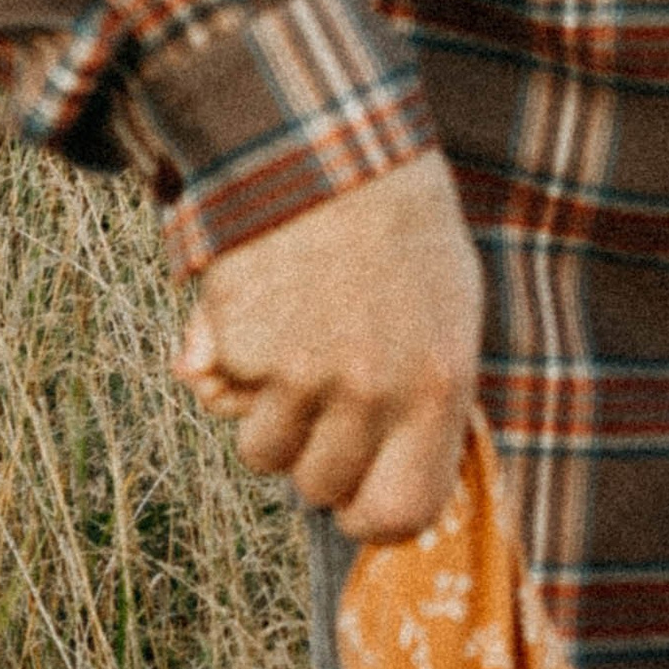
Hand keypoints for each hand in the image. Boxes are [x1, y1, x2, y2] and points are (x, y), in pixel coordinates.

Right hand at [175, 151, 483, 541]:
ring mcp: (303, 376)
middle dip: (315, 455)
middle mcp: (373, 394)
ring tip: (294, 346)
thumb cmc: (402, 233)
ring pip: (264, 454)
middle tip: (323, 396)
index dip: (370, 516)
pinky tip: (259, 315)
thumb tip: (391, 493)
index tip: (357, 496)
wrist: (332, 151)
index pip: (401, 513)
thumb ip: (428, 406)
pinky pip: (219, 402)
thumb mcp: (450, 316)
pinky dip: (225, 373)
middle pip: (321, 489)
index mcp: (439, 388)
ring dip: (268, 415)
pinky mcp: (242, 350)